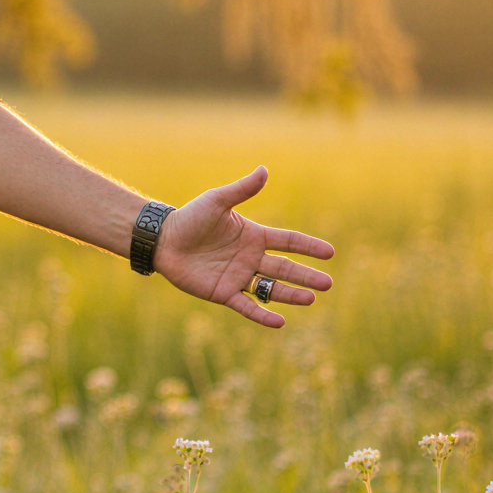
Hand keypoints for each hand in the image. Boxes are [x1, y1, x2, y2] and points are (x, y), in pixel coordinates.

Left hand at [154, 166, 334, 327]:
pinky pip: (247, 306)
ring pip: (271, 288)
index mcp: (253, 237)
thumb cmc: (189, 217)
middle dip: (306, 276)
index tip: (329, 252)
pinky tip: (280, 322)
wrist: (162, 239)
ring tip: (311, 298)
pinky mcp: (223, 293)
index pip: (288, 241)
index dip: (308, 246)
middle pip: (284, 268)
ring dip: (291, 294)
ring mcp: (238, 276)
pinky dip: (263, 315)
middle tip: (327, 283)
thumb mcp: (217, 201)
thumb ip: (241, 189)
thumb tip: (264, 169)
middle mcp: (250, 258)